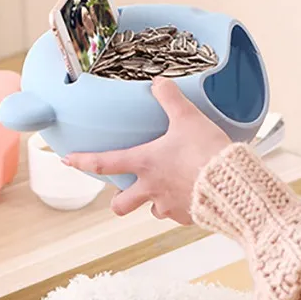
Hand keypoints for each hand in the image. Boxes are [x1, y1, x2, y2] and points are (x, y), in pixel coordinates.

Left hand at [62, 77, 231, 223]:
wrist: (232, 184)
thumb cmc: (206, 152)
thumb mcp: (188, 118)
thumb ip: (170, 99)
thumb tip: (159, 82)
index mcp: (145, 163)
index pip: (104, 163)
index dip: (82, 161)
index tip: (67, 161)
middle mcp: (151, 188)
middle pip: (120, 205)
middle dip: (118, 201)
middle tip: (123, 193)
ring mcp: (168, 206)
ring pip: (151, 210)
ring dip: (154, 202)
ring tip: (167, 188)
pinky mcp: (187, 217)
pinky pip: (177, 214)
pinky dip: (180, 206)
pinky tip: (192, 194)